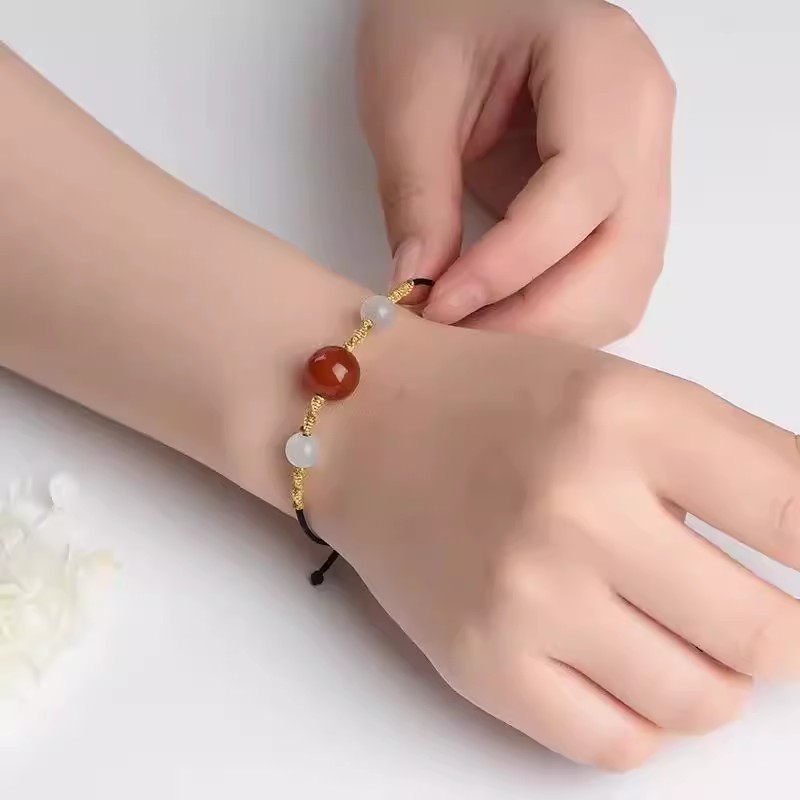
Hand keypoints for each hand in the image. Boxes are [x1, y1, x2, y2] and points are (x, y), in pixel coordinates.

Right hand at [319, 317, 799, 768]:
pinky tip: (616, 660)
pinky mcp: (480, 661)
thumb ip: (732, 464)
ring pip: (700, 702)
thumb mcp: (622, 391)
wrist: (366, 426)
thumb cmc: (493, 401)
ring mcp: (524, 594)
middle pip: (768, 635)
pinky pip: (616, 744)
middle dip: (782, 635)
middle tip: (755, 614)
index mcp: (625, 416)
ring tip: (672, 631)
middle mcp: (576, 507)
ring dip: (712, 677)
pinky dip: (642, 714)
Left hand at [358, 0, 674, 345]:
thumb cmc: (440, 16)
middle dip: (538, 318)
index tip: (441, 303)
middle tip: (457, 344)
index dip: (511, 263)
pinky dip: (558, 315)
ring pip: (625, 283)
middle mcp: (644, 121)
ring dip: (551, 328)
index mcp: (603, 66)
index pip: (581, 190)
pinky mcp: (620, 201)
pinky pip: (609, 281)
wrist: (473, 0)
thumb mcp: (408, 94)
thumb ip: (417, 194)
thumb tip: (420, 289)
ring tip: (472, 336)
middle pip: (622, 254)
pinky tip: (501, 320)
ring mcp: (642, 165)